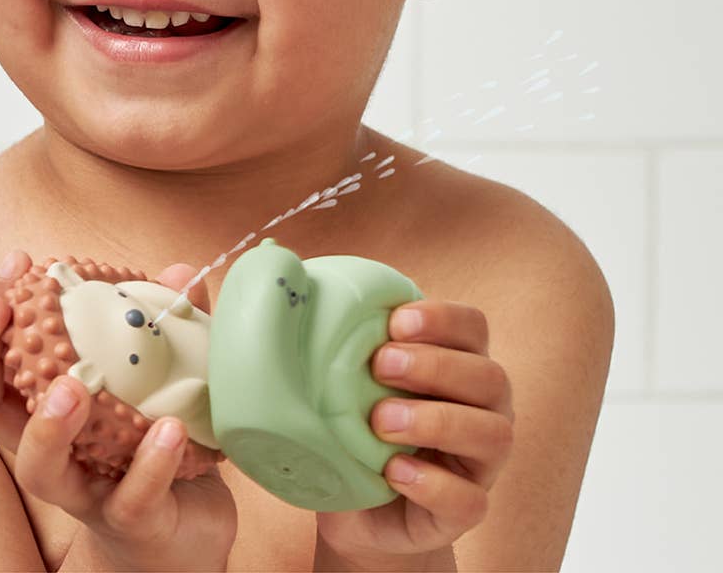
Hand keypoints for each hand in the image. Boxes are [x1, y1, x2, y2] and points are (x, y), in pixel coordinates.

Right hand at [0, 251, 236, 572]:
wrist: (188, 534)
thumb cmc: (154, 446)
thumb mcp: (156, 379)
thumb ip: (166, 324)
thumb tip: (176, 273)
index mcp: (45, 406)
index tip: (15, 262)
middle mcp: (51, 450)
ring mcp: (87, 491)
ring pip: (40, 470)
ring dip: (48, 426)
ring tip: (72, 384)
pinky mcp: (133, 522)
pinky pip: (131, 498)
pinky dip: (149, 465)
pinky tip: (168, 429)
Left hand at [315, 300, 514, 566]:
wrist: (356, 509)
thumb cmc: (354, 425)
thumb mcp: (347, 377)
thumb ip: (340, 334)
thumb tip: (289, 272)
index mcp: (460, 362)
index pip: (474, 326)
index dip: (443, 318)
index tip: (394, 321)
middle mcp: (484, 408)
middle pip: (491, 377)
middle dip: (436, 365)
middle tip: (380, 365)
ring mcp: (480, 463)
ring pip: (493, 435)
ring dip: (436, 421)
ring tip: (380, 421)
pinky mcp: (465, 510)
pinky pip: (469, 499)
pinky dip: (432, 483)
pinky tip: (393, 472)